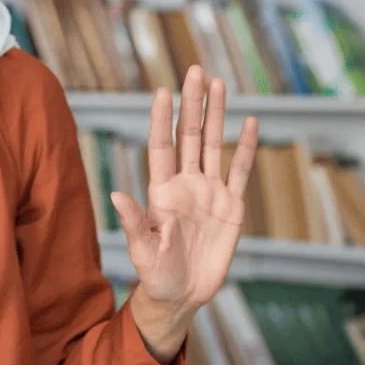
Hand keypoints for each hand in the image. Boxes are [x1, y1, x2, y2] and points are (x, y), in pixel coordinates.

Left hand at [112, 65, 258, 363]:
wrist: (183, 294)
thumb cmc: (156, 273)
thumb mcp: (142, 249)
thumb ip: (134, 221)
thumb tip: (115, 194)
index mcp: (161, 191)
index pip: (161, 146)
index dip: (160, 119)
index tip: (161, 91)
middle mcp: (185, 184)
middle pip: (189, 135)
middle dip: (192, 104)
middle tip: (194, 70)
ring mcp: (209, 192)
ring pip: (214, 144)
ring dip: (217, 115)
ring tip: (218, 83)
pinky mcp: (231, 206)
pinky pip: (239, 171)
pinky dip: (246, 147)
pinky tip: (249, 122)